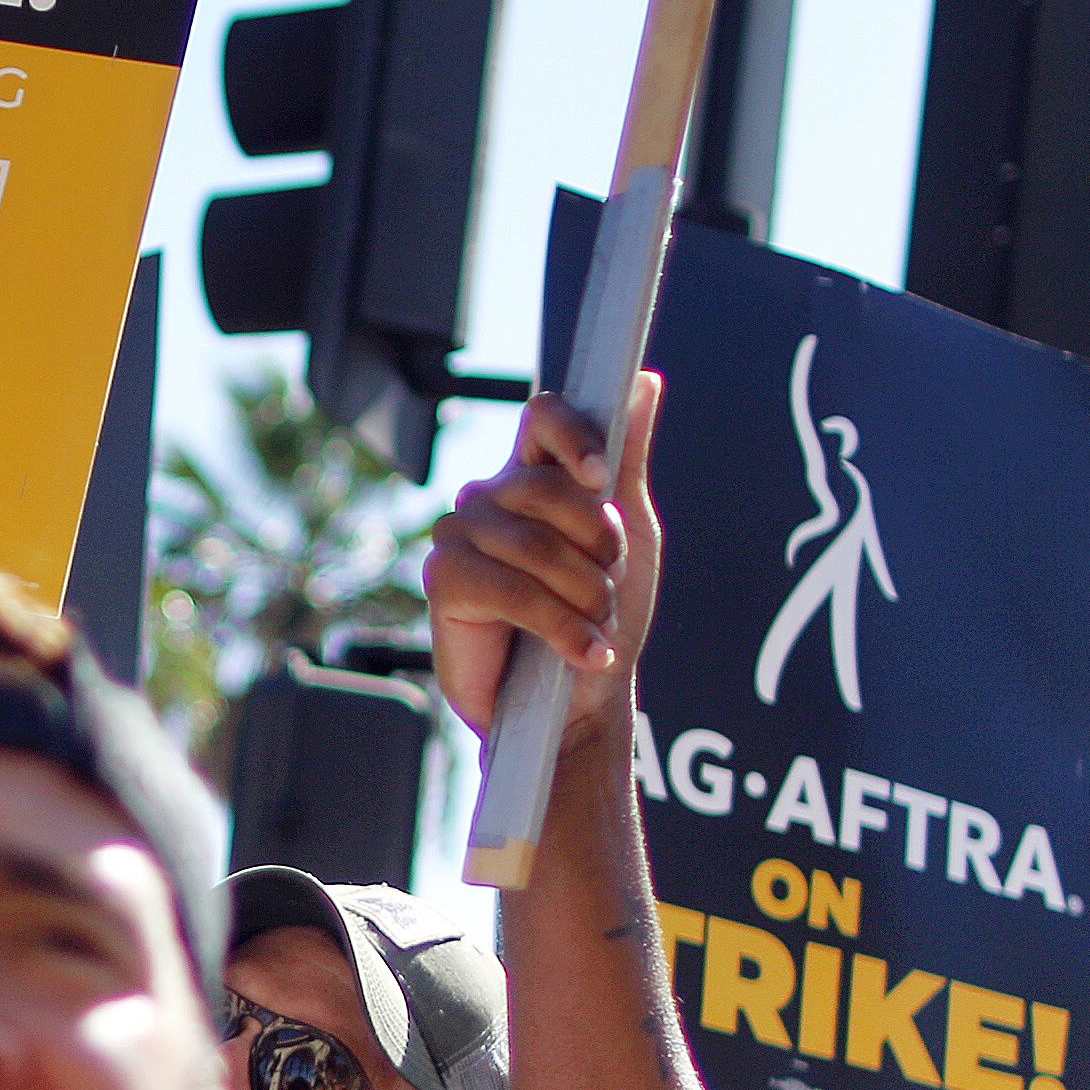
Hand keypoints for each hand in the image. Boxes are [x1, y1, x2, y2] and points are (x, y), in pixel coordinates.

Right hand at [426, 375, 663, 756]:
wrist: (577, 706)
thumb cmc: (599, 618)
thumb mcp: (629, 537)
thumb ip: (627, 462)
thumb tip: (645, 383)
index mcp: (536, 475)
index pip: (543, 416)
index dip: (572, 436)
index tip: (602, 478)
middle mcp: (492, 496)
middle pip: (545, 485)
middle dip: (598, 545)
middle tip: (608, 584)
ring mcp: (460, 535)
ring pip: (534, 543)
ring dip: (586, 596)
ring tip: (596, 625)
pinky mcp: (444, 582)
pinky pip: (510, 589)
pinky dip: (562, 627)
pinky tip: (583, 652)